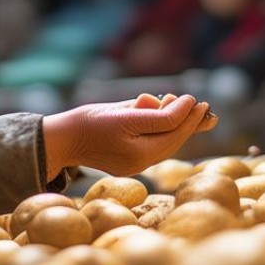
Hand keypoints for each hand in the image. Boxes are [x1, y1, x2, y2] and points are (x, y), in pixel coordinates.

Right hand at [42, 93, 216, 177]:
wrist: (61, 139)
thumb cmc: (90, 122)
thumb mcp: (125, 113)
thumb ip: (157, 113)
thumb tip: (184, 105)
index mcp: (140, 154)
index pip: (173, 131)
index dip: (187, 114)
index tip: (196, 98)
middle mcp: (140, 164)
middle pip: (173, 140)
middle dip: (189, 122)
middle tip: (203, 105)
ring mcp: (135, 165)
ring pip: (166, 143)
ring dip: (178, 126)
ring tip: (188, 108)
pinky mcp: (129, 163)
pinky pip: (154, 146)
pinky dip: (164, 133)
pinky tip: (170, 119)